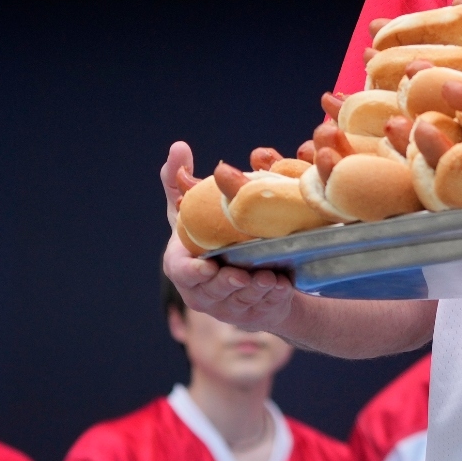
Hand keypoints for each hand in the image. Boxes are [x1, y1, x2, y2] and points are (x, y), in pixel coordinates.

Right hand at [159, 143, 298, 333]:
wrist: (240, 266)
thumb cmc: (210, 232)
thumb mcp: (194, 207)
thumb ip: (180, 181)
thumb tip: (178, 146)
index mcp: (182, 265)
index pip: (181, 272)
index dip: (193, 272)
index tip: (208, 266)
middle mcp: (200, 291)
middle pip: (213, 291)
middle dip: (230, 284)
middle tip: (248, 276)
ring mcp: (225, 307)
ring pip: (240, 302)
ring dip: (256, 291)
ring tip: (271, 279)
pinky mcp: (251, 314)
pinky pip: (262, 308)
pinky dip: (273, 297)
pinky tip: (284, 285)